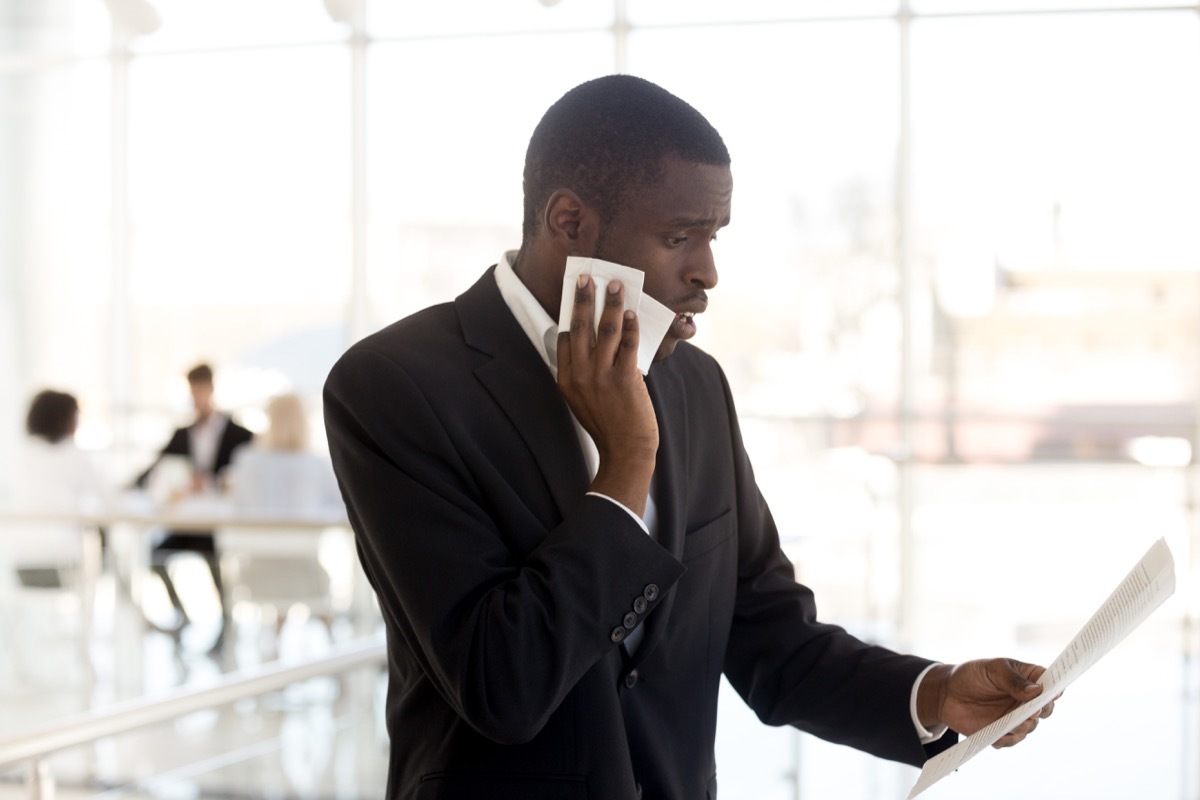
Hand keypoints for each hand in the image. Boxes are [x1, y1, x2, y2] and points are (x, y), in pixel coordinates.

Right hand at [556, 275, 657, 513]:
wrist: (626, 450)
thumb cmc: (607, 425)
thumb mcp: (582, 401)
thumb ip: (582, 375)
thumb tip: (592, 344)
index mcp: (566, 380)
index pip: (564, 339)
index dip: (570, 315)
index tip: (575, 296)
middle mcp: (580, 375)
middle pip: (579, 327)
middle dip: (583, 299)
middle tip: (587, 277)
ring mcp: (601, 376)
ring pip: (604, 330)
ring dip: (610, 304)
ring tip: (615, 285)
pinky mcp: (624, 378)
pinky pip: (626, 343)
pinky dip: (629, 326)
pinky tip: (630, 313)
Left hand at [918, 659, 1057, 748]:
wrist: (946, 693)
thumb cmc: (972, 675)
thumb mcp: (992, 669)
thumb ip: (1012, 679)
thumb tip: (1036, 691)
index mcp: (1028, 679)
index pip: (1051, 684)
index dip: (1056, 689)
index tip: (1054, 693)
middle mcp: (1026, 700)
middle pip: (1045, 709)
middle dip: (1042, 711)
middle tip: (1033, 710)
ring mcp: (1016, 717)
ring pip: (1030, 727)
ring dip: (1024, 726)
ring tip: (1014, 723)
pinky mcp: (1003, 732)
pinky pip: (1011, 740)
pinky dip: (1006, 739)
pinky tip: (997, 735)